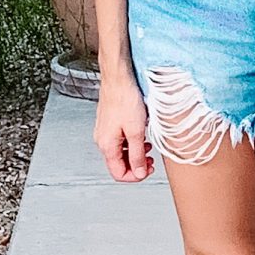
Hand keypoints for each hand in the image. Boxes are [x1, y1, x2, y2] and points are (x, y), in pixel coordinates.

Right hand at [95, 67, 152, 181]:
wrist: (118, 77)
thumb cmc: (125, 99)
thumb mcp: (136, 131)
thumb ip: (137, 155)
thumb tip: (139, 173)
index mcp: (107, 145)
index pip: (118, 174)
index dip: (135, 177)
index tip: (148, 170)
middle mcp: (102, 140)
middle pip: (119, 164)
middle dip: (136, 165)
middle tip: (152, 161)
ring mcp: (104, 131)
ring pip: (120, 152)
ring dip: (135, 154)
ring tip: (149, 147)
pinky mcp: (109, 123)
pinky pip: (119, 141)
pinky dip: (131, 143)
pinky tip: (141, 135)